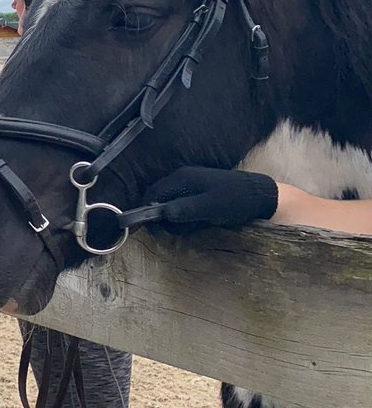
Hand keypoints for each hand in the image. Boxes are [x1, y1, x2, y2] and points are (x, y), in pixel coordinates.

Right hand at [130, 166, 278, 233]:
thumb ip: (185, 209)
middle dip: (163, 216)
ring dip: (175, 218)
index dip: (146, 211)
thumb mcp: (211, 207)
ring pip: (170, 203)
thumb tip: (161, 214)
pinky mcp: (199, 191)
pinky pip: (181, 204)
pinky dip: (184, 215)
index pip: (153, 194)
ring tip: (192, 226)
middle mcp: (183, 178)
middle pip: (159, 198)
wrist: (262, 196)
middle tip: (177, 229)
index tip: (147, 228)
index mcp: (182, 178)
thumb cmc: (237, 201)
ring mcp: (191, 184)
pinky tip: (197, 221)